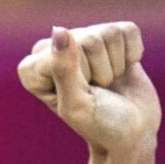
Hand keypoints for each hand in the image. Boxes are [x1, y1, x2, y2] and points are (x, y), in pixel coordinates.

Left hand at [17, 23, 160, 155]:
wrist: (131, 133)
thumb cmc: (99, 125)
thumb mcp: (77, 105)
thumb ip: (63, 70)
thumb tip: (59, 30)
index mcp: (32, 69)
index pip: (62, 50)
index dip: (81, 77)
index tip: (79, 98)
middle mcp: (52, 49)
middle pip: (89, 39)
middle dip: (100, 71)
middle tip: (96, 92)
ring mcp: (81, 40)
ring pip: (109, 33)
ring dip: (115, 65)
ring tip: (107, 84)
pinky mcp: (110, 36)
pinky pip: (127, 30)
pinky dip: (132, 54)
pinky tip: (122, 70)